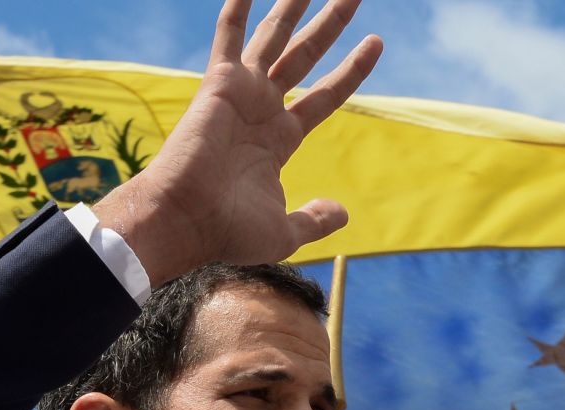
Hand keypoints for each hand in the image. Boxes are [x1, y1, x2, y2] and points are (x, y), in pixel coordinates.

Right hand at [93, 0, 381, 285]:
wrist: (188, 221)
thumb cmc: (228, 231)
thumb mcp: (284, 231)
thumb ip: (315, 220)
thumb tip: (344, 212)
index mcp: (279, 138)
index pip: (325, 95)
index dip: (352, 69)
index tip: (376, 42)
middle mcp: (262, 109)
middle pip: (304, 56)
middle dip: (329, 25)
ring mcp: (241, 94)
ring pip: (275, 37)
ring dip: (293, 6)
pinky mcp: (220, 85)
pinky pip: (229, 36)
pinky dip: (238, 9)